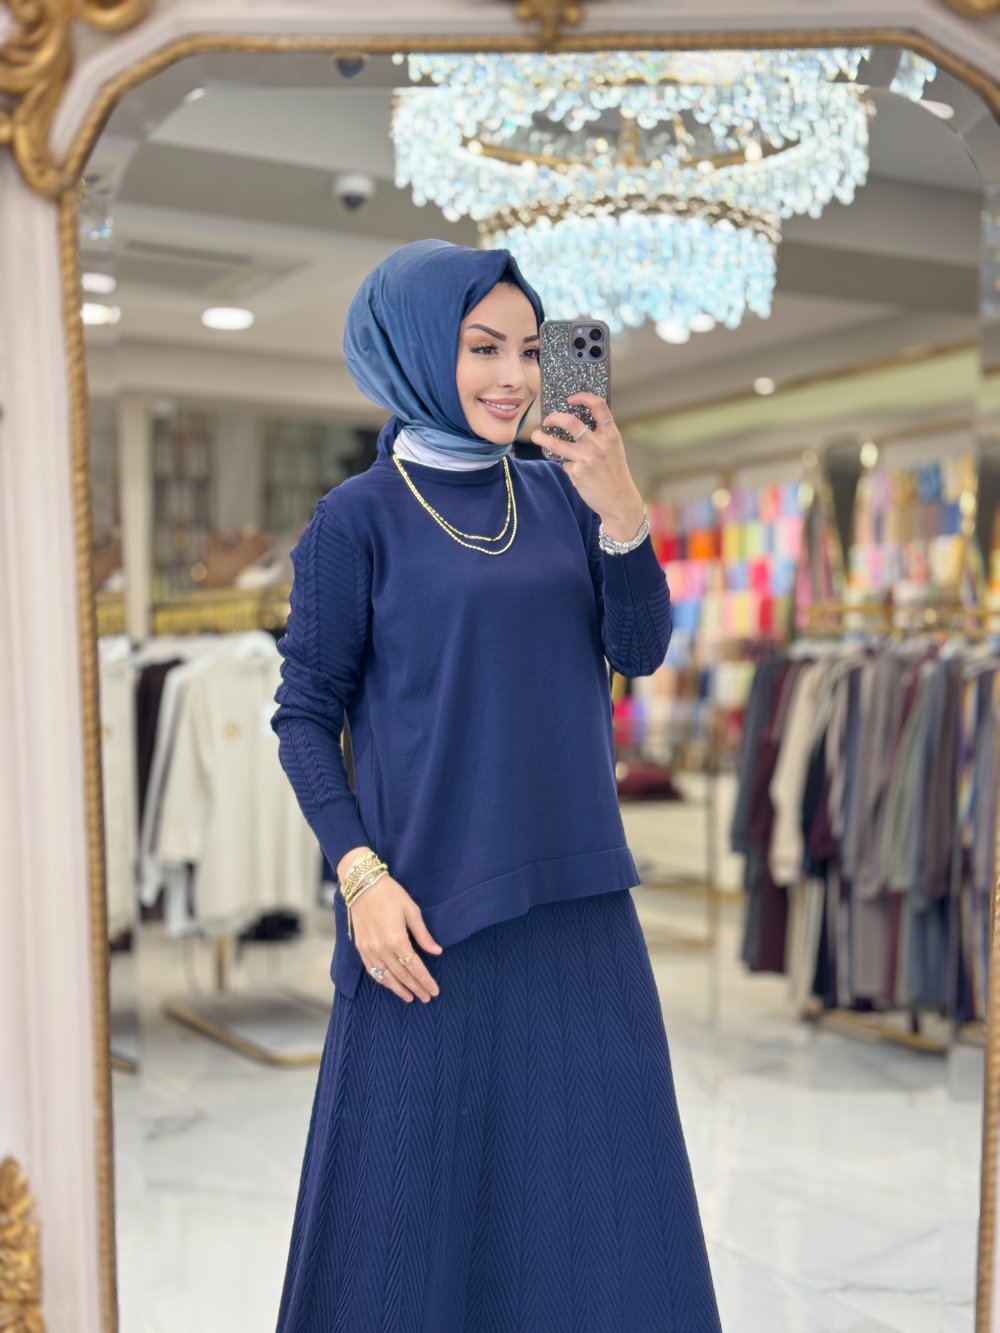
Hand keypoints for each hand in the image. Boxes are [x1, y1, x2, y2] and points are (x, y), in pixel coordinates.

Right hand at [350, 874, 442, 1002]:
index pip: (415, 967)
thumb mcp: (412, 911)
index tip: (434, 990)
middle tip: (426, 998)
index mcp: (396, 939)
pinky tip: (391, 985)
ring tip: (410, 998)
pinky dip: (383, 980)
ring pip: (386, 977)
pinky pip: (372, 970)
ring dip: (399, 989)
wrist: (362, 884)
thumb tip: (437, 951)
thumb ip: (423, 935)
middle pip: (402, 975)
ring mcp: (369, 950)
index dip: (425, 980)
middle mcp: (381, 948)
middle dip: (416, 988)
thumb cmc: (390, 894)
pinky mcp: (360, 948)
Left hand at [530, 392, 643, 538]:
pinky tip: (574, 472)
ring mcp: (586, 459)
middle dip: (554, 418)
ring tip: (537, 436)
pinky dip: (566, 465)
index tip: (571, 398)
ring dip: (542, 438)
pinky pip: (564, 464)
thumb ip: (599, 435)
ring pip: (557, 444)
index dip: (583, 397)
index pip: (599, 406)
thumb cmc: (614, 472)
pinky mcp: (577, 473)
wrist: (619, 500)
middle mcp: (598, 445)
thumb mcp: (613, 449)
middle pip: (571, 423)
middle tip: (548, 419)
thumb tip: (573, 423)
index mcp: (611, 435)